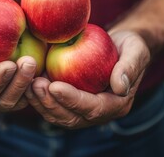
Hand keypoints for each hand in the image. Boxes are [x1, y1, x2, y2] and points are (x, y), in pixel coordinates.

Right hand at [0, 17, 36, 113]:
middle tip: (30, 62)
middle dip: (18, 83)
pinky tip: (47, 69)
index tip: (9, 64)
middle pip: (3, 101)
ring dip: (30, 84)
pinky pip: (30, 95)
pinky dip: (39, 85)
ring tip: (40, 63)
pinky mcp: (17, 96)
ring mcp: (1, 102)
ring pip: (19, 101)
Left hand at [25, 30, 149, 128]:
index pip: (93, 108)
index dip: (73, 100)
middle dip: (51, 104)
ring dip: (41, 102)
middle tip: (35, 85)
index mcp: (117, 104)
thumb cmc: (130, 46)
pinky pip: (53, 105)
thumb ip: (130, 68)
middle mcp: (99, 112)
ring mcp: (83, 109)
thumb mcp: (136, 50)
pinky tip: (27, 82)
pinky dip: (39, 97)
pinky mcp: (70, 101)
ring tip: (27, 84)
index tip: (55, 86)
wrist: (120, 46)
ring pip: (58, 115)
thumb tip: (120, 87)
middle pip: (72, 117)